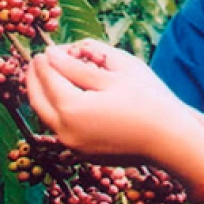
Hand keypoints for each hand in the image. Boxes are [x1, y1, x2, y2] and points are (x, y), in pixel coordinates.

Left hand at [25, 41, 196, 163]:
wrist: (170, 141)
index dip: (45, 61)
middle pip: (38, 100)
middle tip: (37, 61)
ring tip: (47, 78)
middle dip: (34, 79)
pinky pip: (61, 130)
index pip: (48, 78)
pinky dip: (56, 112)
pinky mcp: (84, 154)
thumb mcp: (112, 76)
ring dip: (42, 96)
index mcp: (72, 109)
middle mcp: (66, 131)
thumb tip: (50, 55)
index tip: (45, 48)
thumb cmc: (147, 102)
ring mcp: (73, 146)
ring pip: (46, 117)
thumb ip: (75, 66)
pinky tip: (64, 100)